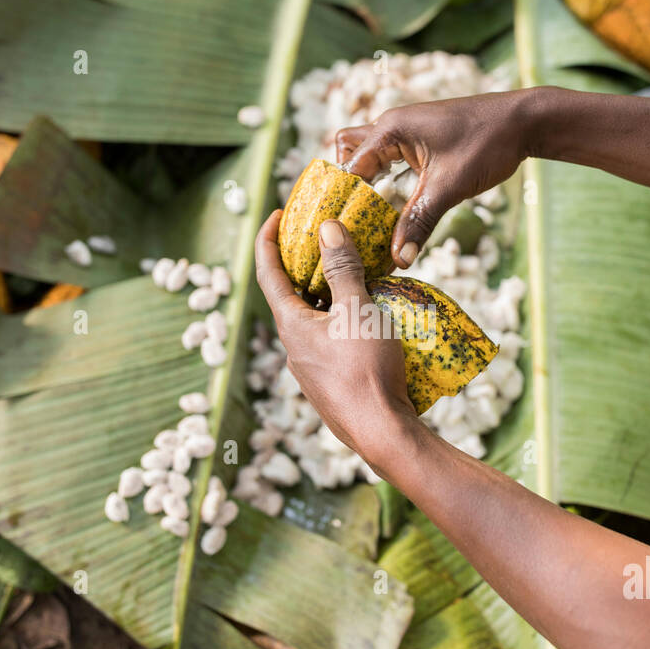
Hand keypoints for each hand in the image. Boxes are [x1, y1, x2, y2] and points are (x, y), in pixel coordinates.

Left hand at [254, 211, 416, 467]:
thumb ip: (342, 269)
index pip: (267, 272)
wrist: (382, 434)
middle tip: (323, 239)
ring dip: (327, 293)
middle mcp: (294, 347)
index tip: (277, 214)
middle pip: (291, 295)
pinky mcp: (330, 385)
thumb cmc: (368, 369)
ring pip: (313, 320)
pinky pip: (329, 341)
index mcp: (291, 325)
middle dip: (304, 264)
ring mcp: (311, 369)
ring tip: (354, 274)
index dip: (268, 239)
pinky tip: (367, 318)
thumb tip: (326, 228)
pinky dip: (340, 319)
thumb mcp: (358, 310)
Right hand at [337, 88, 544, 265]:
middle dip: (347, 183)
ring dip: (366, 181)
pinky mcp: (422, 139)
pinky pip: (391, 157)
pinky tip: (392, 205)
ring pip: (370, 154)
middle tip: (351, 218)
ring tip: (366, 217)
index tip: (341, 228)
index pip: (349, 167)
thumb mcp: (449, 188)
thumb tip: (399, 259)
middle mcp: (393, 126)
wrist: (523, 121)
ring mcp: (407, 131)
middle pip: (349, 151)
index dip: (343, 198)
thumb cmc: (487, 144)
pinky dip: (385, 179)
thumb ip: (420, 222)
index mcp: (391, 130)